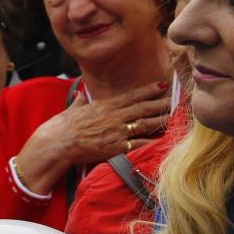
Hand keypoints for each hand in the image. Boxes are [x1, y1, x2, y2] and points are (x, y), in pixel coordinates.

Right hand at [16, 81, 169, 190]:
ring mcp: (116, 132)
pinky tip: (163, 139)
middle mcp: (113, 117)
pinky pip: (139, 143)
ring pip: (145, 124)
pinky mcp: (116, 147)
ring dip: (161, 120)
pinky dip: (152, 141)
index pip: (131, 96)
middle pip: (143, 108)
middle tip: (178, 99)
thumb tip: (80, 96)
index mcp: (103, 107)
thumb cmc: (59, 128)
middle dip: (162, 103)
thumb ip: (79, 103)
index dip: (149, 91)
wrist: (55, 145)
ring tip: (175, 116)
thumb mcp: (70, 111)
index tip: (162, 86)